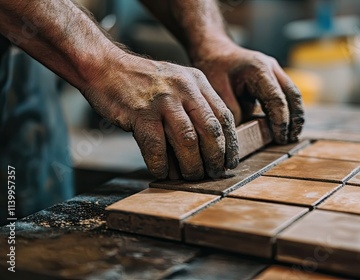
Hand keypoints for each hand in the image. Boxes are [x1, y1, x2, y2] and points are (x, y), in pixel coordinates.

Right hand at [81, 54, 238, 179]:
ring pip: (187, 141)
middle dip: (214, 158)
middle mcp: (184, 89)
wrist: (105, 66)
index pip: (224, 116)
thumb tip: (212, 144)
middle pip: (210, 130)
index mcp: (197, 81)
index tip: (230, 161)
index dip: (230, 143)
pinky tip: (162, 173)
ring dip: (191, 165)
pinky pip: (156, 148)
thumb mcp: (178, 82)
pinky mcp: (140, 114)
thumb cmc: (143, 82)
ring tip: (191, 177)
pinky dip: (162, 166)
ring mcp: (162, 101)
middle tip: (213, 173)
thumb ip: (196, 105)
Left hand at [192, 42, 304, 143]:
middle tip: (291, 139)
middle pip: (292, 95)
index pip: (276, 98)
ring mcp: (274, 70)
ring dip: (295, 115)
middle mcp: (271, 67)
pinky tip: (285, 126)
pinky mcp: (273, 76)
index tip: (280, 137)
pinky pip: (286, 94)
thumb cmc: (214, 68)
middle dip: (295, 119)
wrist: (215, 50)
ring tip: (291, 136)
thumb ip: (232, 110)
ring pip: (293, 94)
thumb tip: (245, 131)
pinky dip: (287, 109)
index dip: (280, 121)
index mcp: (258, 68)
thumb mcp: (217, 90)